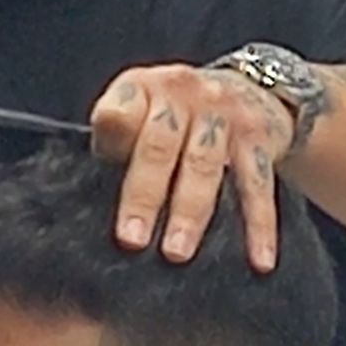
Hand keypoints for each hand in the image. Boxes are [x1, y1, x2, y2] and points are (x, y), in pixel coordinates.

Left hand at [90, 64, 295, 270]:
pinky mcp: (259, 136)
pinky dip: (259, 225)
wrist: (249, 86)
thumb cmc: (174, 117)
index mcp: (140, 89)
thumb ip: (116, 146)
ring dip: (190, 213)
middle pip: (158, 146)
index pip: (119, 111)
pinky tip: (259, 260)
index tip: (101, 169)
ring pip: (204, 166)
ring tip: (176, 253)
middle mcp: (182, 93)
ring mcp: (223, 113)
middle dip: (145, 195)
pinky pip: (258, 184)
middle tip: (132, 240)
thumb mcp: (139, 113)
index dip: (113, 136)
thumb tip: (86, 207)